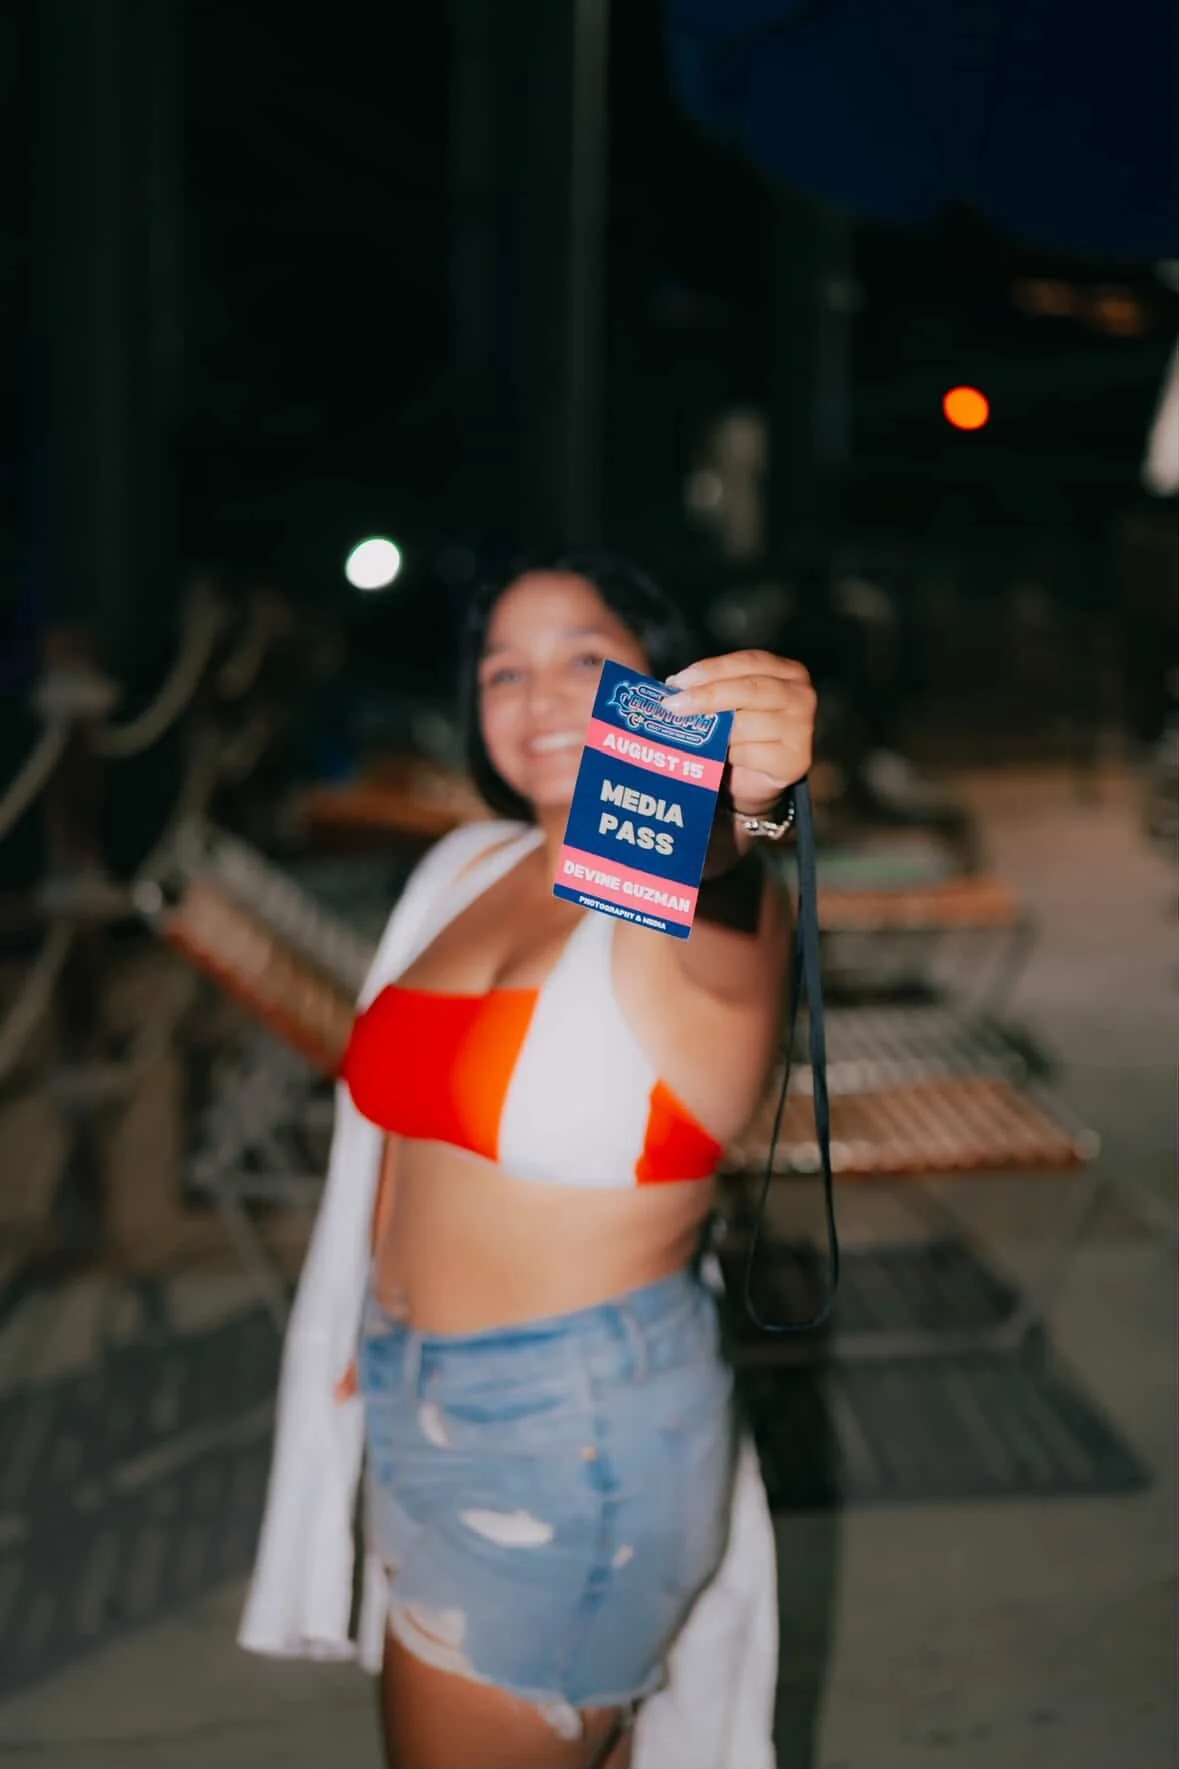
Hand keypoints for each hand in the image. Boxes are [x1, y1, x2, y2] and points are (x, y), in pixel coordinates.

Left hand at [666, 649, 815, 816]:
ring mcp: (802, 729)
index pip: (747, 662)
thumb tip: (673, 687)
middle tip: (673, 705)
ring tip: (687, 733)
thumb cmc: (742, 732)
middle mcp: (801, 696)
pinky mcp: (795, 760)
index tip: (678, 681)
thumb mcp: (731, 702)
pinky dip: (728, 755)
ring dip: (714, 730)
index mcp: (787, 672)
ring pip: (747, 723)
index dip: (712, 669)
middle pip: (749, 689)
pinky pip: (750, 753)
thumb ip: (713, 688)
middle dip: (707, 696)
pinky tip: (714, 756)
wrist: (758, 778)